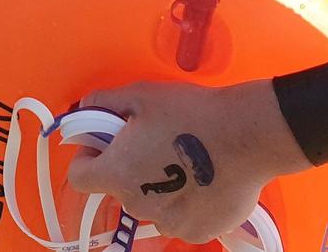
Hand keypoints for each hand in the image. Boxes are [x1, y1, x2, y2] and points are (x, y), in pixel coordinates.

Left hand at [62, 79, 308, 243]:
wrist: (247, 136)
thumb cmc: (190, 112)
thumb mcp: (140, 95)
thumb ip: (103, 102)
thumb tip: (84, 109)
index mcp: (118, 173)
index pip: (80, 177)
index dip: (87, 157)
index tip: (105, 142)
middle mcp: (139, 205)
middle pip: (119, 187)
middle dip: (128, 166)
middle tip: (153, 143)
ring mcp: (170, 223)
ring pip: (151, 204)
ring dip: (157, 186)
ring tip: (183, 161)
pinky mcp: (199, 232)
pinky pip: (179, 216)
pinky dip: (184, 203)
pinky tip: (203, 180)